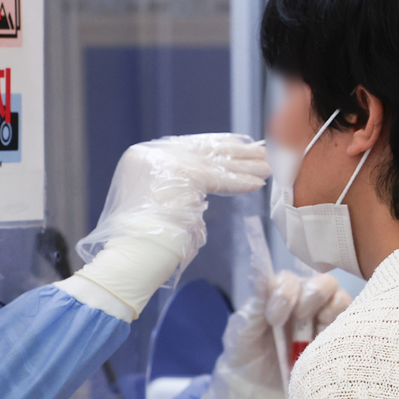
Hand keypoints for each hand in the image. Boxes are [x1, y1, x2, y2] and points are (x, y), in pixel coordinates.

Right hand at [70, 135, 268, 317]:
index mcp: (140, 157)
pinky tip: (258, 182)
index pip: (185, 146)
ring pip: (214, 162)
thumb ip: (173, 192)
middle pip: (201, 149)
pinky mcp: (184, 176)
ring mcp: (166, 161)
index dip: (215, 144)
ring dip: (244, 165)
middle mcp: (151, 153)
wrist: (132, 255)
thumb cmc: (142, 244)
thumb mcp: (154, 206)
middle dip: (234, 151)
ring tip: (266, 167)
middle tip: (259, 151)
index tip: (238, 144)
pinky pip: (219, 178)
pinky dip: (240, 182)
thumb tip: (198, 195)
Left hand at [190, 271, 351, 398]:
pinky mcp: (338, 347)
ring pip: (341, 301)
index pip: (290, 279)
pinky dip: (345, 330)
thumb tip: (260, 275)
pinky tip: (329, 347)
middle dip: (312, 295)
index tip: (274, 317)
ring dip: (331, 311)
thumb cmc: (243, 370)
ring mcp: (323, 327)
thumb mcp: (240, 340)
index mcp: (276, 300)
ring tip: (315, 336)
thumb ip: (253, 309)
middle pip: (323, 283)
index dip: (286, 291)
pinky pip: (352, 328)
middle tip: (300, 318)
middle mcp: (303, 308)